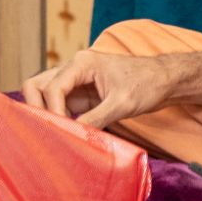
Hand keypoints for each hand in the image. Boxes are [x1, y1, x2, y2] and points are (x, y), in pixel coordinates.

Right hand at [21, 49, 171, 129]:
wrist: (164, 81)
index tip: (63, 132)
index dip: (53, 111)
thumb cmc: (146, 84)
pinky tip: (68, 136)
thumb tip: (74, 137)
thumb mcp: (121, 104)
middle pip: (37, 86)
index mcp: (82, 63)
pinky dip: (59, 120)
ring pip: (45, 96)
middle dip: (37, 109)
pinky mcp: (81, 96)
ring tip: (58, 136)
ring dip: (48, 116)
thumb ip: (95, 119)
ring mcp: (75, 83)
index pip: (52, 87)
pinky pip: (60, 107)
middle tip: (47, 132)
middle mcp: (73, 69)